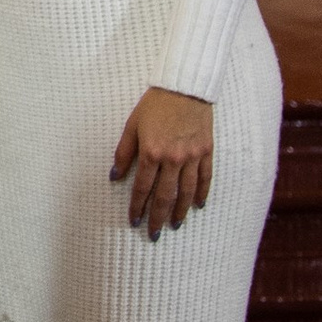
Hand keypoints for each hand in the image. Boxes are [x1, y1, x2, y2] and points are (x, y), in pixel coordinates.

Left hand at [113, 87, 214, 237]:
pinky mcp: (206, 151)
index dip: (137, 206)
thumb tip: (115, 175)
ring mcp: (193, 156)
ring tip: (175, 225)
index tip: (134, 221)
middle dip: (158, 217)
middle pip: (165, 196)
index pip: (143, 188)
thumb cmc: (154, 105)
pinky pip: (205, 178)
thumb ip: (124, 152)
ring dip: (180, 211)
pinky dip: (202, 193)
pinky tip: (197, 205)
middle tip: (154, 234)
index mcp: (151, 152)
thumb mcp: (132, 125)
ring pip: (187, 192)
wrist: (184, 87)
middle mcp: (173, 159)